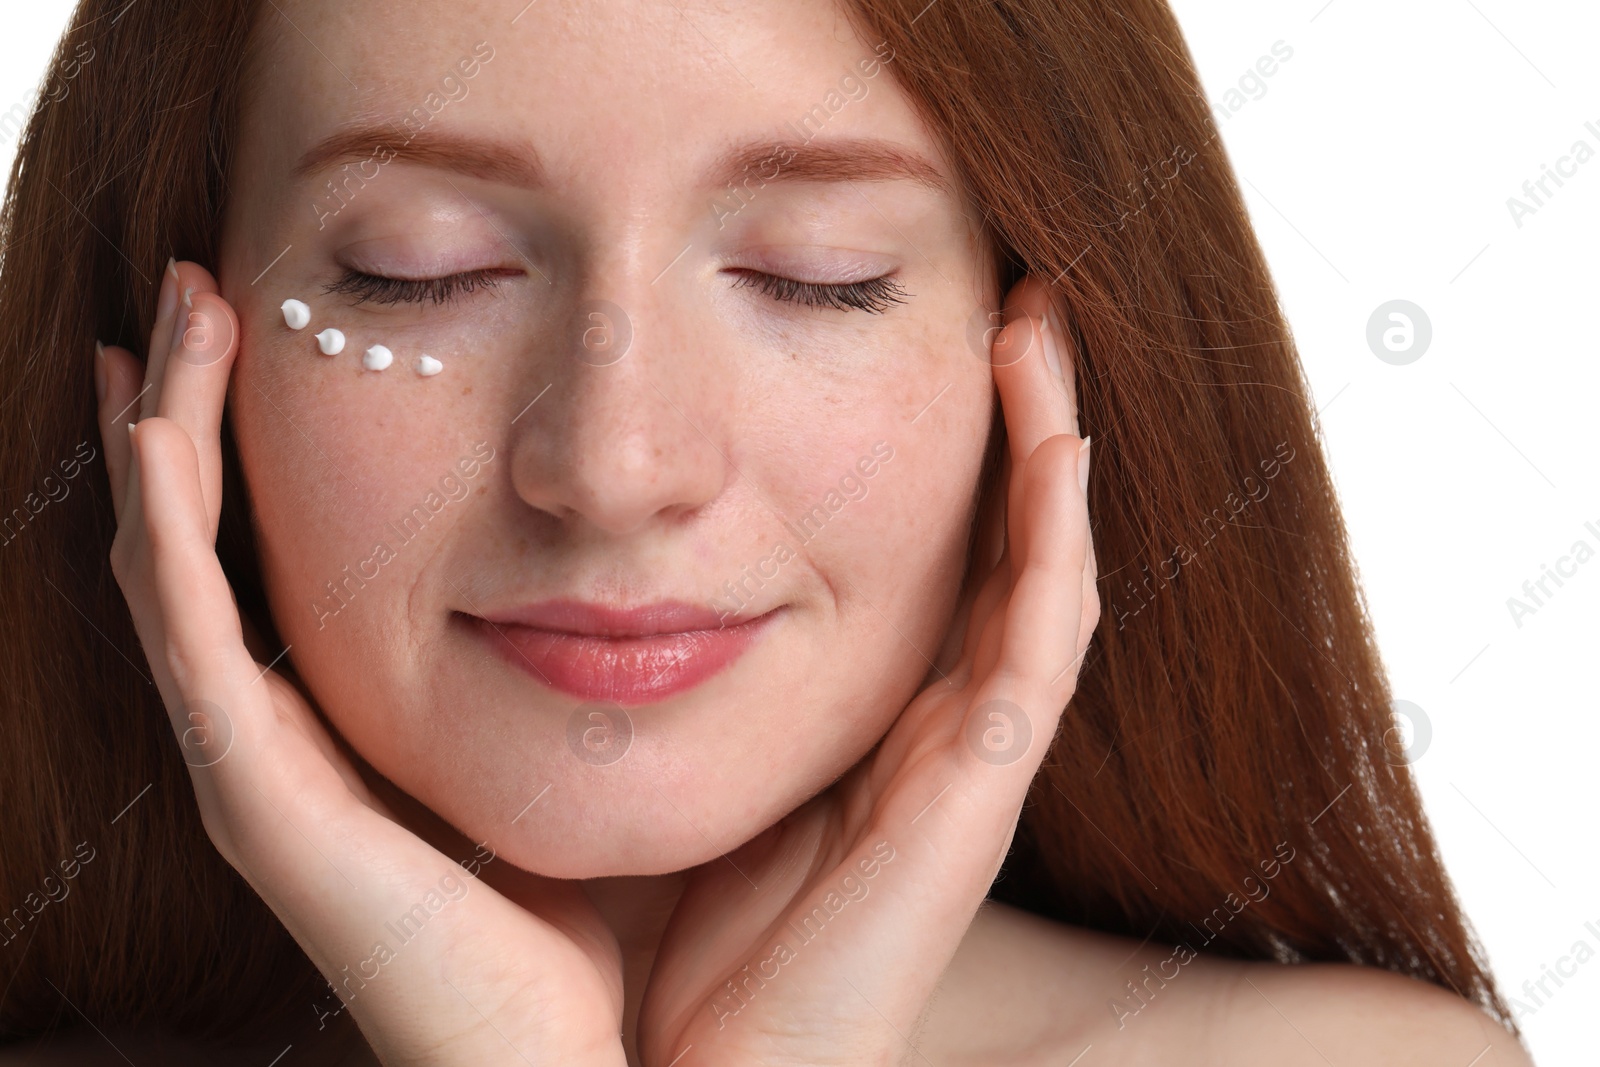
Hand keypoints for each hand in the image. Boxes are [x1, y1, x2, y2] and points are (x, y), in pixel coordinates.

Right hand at [96, 260, 629, 1066]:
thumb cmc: (638, 916)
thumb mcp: (618, 740)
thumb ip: (618, 653)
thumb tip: (677, 551)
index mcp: (374, 732)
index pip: (291, 566)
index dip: (267, 461)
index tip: (269, 339)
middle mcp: (299, 749)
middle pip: (216, 551)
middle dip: (198, 417)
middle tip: (203, 298)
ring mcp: (271, 776)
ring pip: (177, 575)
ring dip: (167, 442)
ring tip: (175, 321)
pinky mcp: (271, 808)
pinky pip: (193, 643)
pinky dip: (166, 534)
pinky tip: (161, 432)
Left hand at [635, 274, 1097, 1064]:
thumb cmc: (608, 939)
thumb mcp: (604, 753)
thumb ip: (602, 660)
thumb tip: (543, 557)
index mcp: (831, 723)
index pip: (898, 562)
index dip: (911, 455)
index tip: (876, 332)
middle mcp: (906, 729)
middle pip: (982, 548)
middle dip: (997, 423)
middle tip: (999, 296)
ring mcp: (952, 759)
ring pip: (1034, 568)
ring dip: (1044, 444)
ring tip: (1036, 321)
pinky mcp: (972, 789)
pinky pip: (1045, 634)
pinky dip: (1057, 529)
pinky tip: (1053, 428)